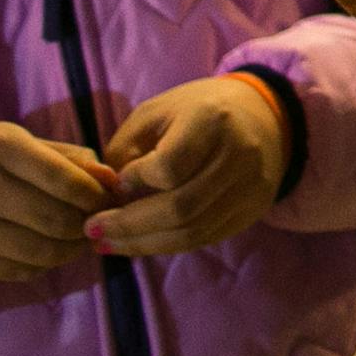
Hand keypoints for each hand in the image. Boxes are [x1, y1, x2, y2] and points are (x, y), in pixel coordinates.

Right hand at [0, 123, 119, 278]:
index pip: (63, 177)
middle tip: (101, 221)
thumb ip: (69, 158)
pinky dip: (45, 264)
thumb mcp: (20, 143)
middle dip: (88, 223)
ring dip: (72, 249)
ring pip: (41, 250)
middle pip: (56, 218)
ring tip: (82, 239)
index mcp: (0, 146)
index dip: (96, 194)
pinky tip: (52, 251)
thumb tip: (113, 181)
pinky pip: (19, 270)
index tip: (111, 198)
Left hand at [87, 76, 287, 255]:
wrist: (262, 114)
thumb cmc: (195, 110)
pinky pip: (206, 238)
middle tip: (92, 232)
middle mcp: (240, 154)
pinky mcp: (255, 208)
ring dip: (143, 244)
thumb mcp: (155, 113)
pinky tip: (141, 242)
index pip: (169, 166)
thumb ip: (126, 151)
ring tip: (109, 243)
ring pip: (193, 232)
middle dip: (129, 226)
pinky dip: (168, 244)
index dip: (136, 180)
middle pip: (181, 208)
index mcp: (212, 119)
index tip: (117, 181)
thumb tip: (109, 200)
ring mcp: (253, 185)